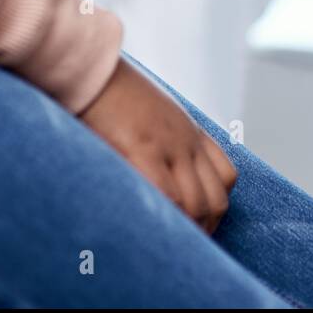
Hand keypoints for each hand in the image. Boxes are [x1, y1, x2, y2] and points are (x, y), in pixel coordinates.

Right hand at [79, 57, 236, 232]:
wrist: (87, 65)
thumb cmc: (102, 91)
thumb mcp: (141, 113)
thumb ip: (150, 140)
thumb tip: (137, 166)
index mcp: (186, 129)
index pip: (225, 176)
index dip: (214, 208)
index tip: (196, 228)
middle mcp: (185, 138)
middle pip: (215, 197)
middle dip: (203, 229)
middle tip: (181, 248)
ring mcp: (167, 143)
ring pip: (197, 202)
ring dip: (185, 229)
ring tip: (164, 245)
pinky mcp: (142, 146)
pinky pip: (168, 194)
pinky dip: (165, 216)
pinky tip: (148, 227)